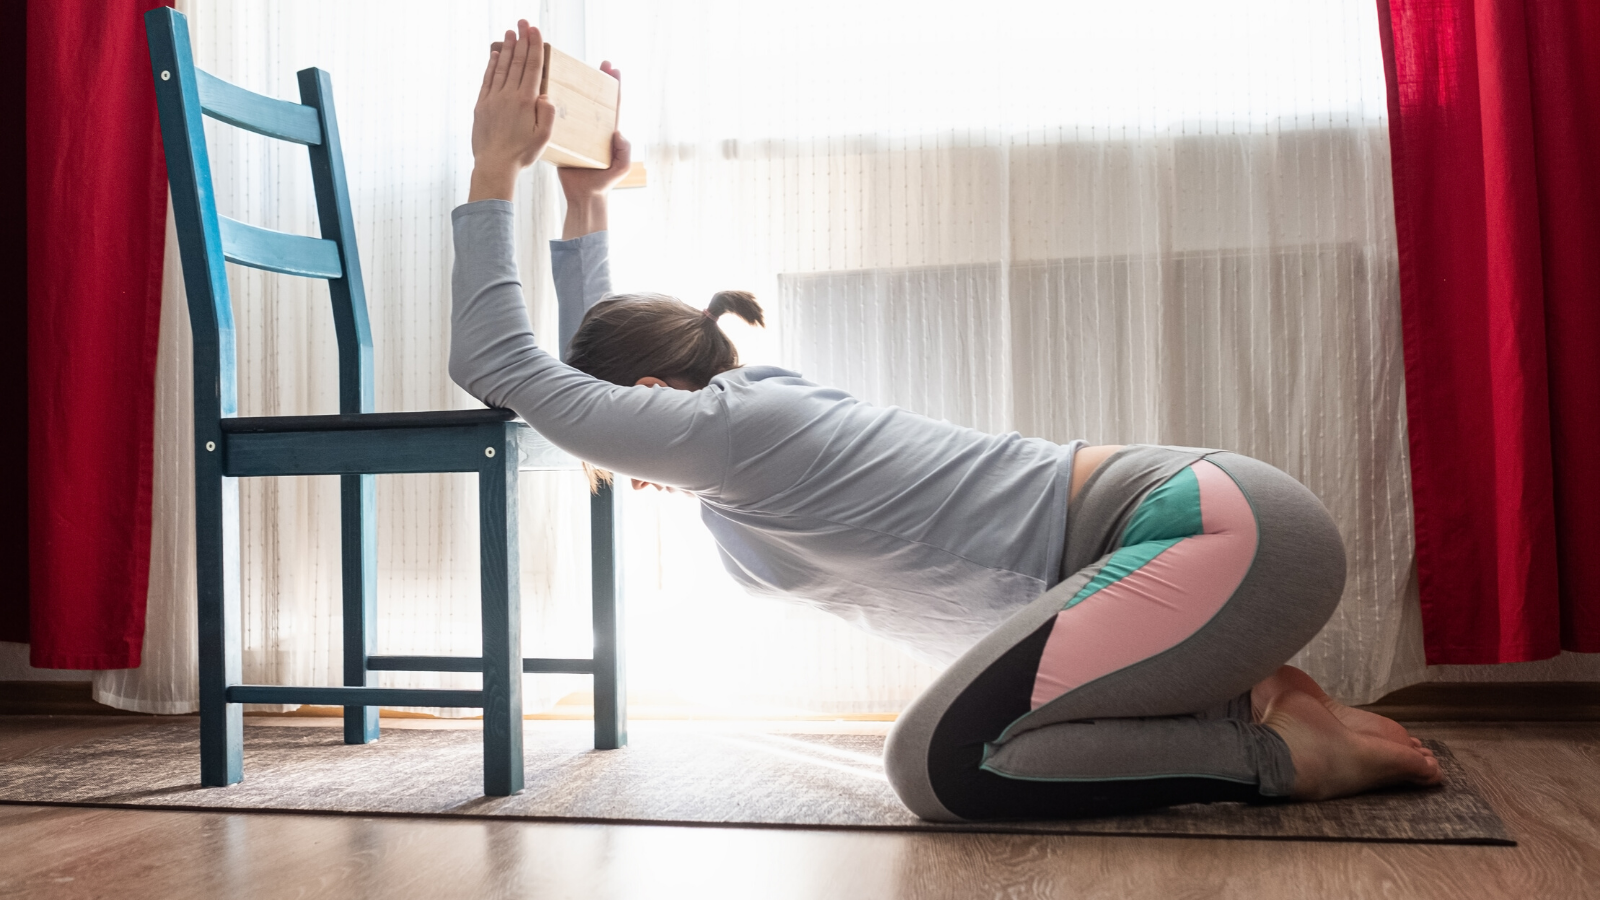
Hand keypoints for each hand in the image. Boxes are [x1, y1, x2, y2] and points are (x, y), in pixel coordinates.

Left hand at [468, 20, 554, 201]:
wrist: (494, 165)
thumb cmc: (522, 153)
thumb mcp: (544, 137)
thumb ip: (547, 113)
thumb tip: (544, 95)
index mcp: (526, 101)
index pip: (533, 67)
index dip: (534, 46)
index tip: (534, 31)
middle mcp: (509, 95)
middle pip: (517, 62)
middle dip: (521, 40)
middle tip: (522, 22)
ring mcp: (493, 98)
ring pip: (502, 67)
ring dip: (507, 48)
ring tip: (510, 32)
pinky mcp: (482, 105)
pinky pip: (488, 79)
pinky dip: (492, 65)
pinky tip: (495, 55)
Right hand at [559, 62, 630, 197]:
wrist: (584, 197)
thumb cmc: (604, 183)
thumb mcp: (620, 168)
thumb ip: (624, 152)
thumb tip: (619, 132)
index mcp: (607, 132)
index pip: (613, 103)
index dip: (614, 85)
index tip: (613, 68)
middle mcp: (593, 129)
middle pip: (596, 99)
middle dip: (597, 79)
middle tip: (599, 63)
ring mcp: (578, 133)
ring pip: (577, 106)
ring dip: (574, 88)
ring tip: (571, 70)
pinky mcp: (563, 140)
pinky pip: (559, 121)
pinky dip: (554, 107)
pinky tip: (549, 92)